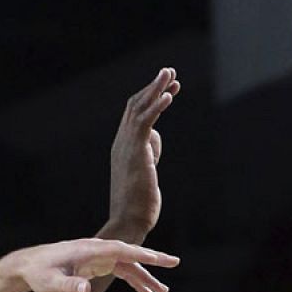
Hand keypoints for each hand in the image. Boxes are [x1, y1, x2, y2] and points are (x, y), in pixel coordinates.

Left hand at [13, 238, 179, 291]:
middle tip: (175, 264)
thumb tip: (85, 289)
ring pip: (127, 264)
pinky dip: (132, 280)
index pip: (123, 249)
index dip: (144, 253)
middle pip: (130, 254)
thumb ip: (69, 285)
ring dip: (144, 277)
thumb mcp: (51, 282)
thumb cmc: (39, 273)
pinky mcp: (95, 265)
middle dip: (152, 260)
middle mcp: (97, 250)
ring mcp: (97, 257)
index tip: (163, 258)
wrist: (28, 267)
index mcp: (91, 250)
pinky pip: (119, 270)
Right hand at [106, 67, 179, 235]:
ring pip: (140, 108)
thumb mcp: (145, 173)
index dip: (152, 99)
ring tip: (170, 74)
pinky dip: (157, 107)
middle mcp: (122, 141)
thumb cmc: (137, 203)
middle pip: (135, 105)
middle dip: (153, 87)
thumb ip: (148, 155)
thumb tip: (154, 144)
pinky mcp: (135, 151)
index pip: (135, 115)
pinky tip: (169, 95)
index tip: (170, 89)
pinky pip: (145, 122)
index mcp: (123, 147)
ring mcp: (127, 145)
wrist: (128, 220)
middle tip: (169, 72)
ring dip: (156, 89)